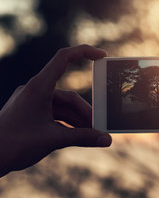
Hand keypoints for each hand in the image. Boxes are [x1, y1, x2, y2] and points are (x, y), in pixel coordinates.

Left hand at [0, 45, 111, 176]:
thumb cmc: (14, 144)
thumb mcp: (54, 139)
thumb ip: (83, 138)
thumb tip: (106, 139)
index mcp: (39, 87)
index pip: (63, 58)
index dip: (84, 52)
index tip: (103, 55)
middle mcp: (35, 91)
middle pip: (70, 96)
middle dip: (86, 113)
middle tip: (100, 128)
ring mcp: (32, 103)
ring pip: (64, 108)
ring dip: (79, 121)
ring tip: (92, 136)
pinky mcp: (30, 115)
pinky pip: (55, 115)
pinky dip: (68, 125)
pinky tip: (78, 137)